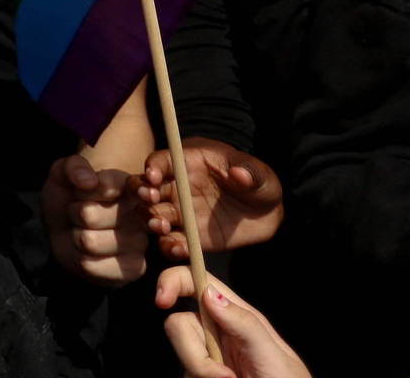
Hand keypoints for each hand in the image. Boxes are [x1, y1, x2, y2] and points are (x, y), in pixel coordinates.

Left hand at [42, 154, 149, 285]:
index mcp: (130, 186)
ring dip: (76, 236)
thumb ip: (73, 167)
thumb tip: (89, 181)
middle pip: (88, 215)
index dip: (95, 189)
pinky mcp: (133, 268)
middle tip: (81, 213)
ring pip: (89, 241)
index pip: (110, 184)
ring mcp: (140, 242)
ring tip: (84, 231)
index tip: (81, 190)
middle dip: (74, 214)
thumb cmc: (70, 198)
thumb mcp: (63, 175)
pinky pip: (92, 265)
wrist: (70, 229)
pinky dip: (80, 259)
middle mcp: (141, 213)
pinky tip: (89, 252)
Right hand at [141, 139, 285, 256]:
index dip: (153, 167)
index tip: (153, 177)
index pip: (161, 161)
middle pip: (146, 187)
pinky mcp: (187, 237)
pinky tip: (179, 249)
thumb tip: (239, 174)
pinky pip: (170, 242)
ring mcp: (179, 213)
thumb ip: (251, 173)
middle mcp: (177, 187)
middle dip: (142, 194)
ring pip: (151, 215)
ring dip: (151, 220)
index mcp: (188, 163)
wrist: (266, 215)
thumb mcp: (261, 175)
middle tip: (151, 202)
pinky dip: (170, 247)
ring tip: (163, 226)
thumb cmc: (259, 184)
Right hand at [155, 266, 308, 377]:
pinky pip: (184, 376)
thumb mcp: (273, 355)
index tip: (162, 299)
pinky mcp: (198, 376)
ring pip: (181, 357)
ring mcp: (206, 359)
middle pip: (178, 325)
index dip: (173, 281)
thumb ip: (245, 324)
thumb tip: (209, 293)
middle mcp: (216, 334)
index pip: (197, 283)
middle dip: (192, 353)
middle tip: (223, 377)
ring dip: (200, 373)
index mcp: (235, 316)